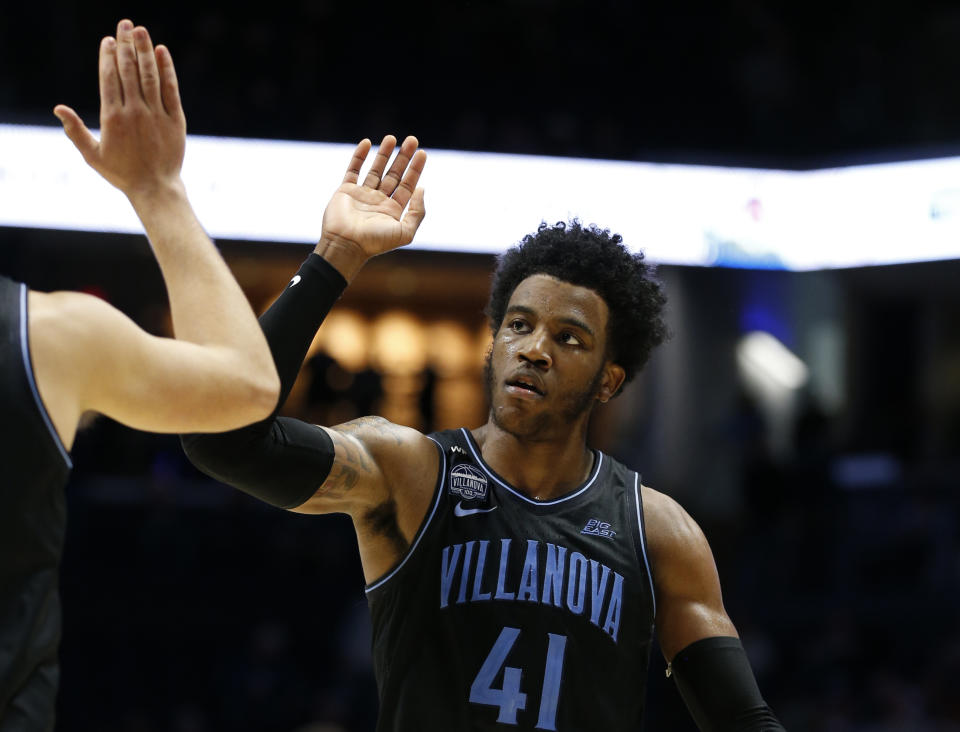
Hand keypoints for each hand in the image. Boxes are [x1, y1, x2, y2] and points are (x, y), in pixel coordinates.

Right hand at [53, 19, 185, 201]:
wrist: (155, 188)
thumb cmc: (122, 173)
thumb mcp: (93, 155)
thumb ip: (75, 131)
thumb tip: (58, 108)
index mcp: (113, 118)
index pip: (109, 78)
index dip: (108, 57)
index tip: (108, 40)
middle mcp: (135, 112)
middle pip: (128, 71)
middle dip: (125, 45)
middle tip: (124, 23)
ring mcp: (157, 115)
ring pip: (149, 76)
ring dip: (145, 50)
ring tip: (140, 30)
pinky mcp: (176, 120)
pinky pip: (171, 90)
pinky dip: (167, 70)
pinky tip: (162, 52)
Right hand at [318, 135, 426, 267]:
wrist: (346, 244)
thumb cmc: (375, 242)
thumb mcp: (405, 232)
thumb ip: (417, 212)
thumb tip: (422, 189)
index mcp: (393, 210)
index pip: (408, 185)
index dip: (415, 169)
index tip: (422, 153)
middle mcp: (379, 201)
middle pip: (394, 174)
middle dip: (403, 157)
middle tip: (412, 140)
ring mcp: (362, 194)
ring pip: (375, 169)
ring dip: (384, 153)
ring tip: (392, 138)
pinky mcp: (346, 190)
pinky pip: (353, 169)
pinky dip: (359, 156)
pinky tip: (367, 143)